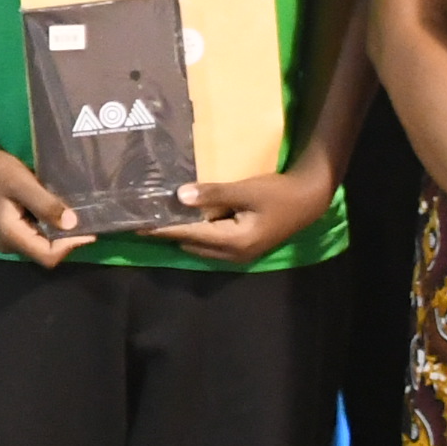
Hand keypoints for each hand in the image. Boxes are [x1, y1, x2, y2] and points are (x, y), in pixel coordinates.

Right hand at [0, 137, 86, 266]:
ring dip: (58, 232)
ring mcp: (7, 239)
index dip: (71, 245)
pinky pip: (34, 235)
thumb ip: (46, 205)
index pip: (48, 255)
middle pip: (45, 252)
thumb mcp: (23, 183)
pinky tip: (54, 209)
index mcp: (11, 236)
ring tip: (74, 213)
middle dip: (67, 239)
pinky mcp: (8, 230)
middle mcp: (8, 244)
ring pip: (41, 244)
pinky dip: (48, 226)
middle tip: (86, 219)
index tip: (90, 230)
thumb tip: (73, 224)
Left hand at [141, 163, 336, 266]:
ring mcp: (238, 254)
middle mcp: (232, 254)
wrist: (309, 199)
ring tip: (159, 215)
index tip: (137, 225)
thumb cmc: (279, 194)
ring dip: (182, 231)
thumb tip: (180, 196)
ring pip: (200, 244)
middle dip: (168, 231)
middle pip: (190, 243)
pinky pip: (211, 242)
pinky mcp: (242, 246)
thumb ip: (213, 194)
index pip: (188, 235)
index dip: (162, 229)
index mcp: (233, 242)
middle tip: (145, 215)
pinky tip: (188, 214)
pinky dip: (197, 230)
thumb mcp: (246, 190)